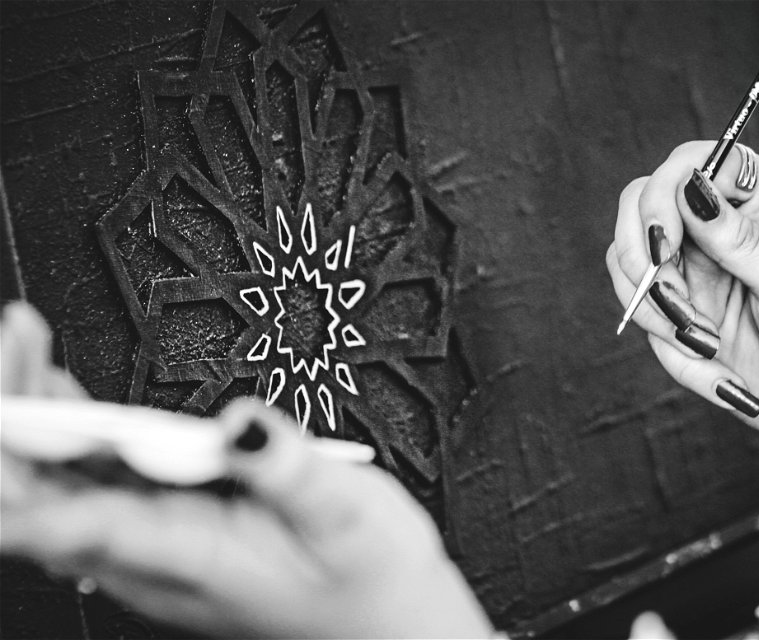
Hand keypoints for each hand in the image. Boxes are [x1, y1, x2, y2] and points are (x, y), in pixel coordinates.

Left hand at [1, 303, 493, 638]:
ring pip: (60, 484)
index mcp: (188, 554)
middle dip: (16, 417)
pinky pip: (98, 477)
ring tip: (26, 345)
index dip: (17, 467)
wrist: (389, 616)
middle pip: (40, 495)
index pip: (65, 523)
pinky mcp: (175, 522)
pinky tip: (64, 394)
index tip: (10, 401)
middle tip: (19, 339)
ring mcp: (160, 539)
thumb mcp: (346, 518)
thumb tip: (239, 420)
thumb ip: (289, 469)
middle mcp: (157, 553)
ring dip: (34, 417)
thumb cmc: (371, 581)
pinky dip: (73, 429)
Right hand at [606, 142, 758, 501]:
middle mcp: (722, 221)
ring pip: (628, 256)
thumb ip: (742, 241)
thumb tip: (692, 190)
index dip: (665, 195)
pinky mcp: (678, 301)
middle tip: (673, 302)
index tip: (665, 246)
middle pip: (641, 201)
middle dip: (644, 254)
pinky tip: (706, 357)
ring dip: (653, 305)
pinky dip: (661, 338)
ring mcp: (695, 262)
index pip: (692, 162)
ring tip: (702, 341)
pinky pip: (638, 306)